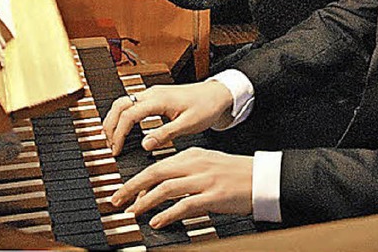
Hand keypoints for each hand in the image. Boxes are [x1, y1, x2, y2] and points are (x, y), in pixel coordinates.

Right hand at [102, 80, 232, 155]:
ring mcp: (154, 93)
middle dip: (110, 125)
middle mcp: (153, 93)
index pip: (128, 115)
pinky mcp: (156, 96)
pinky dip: (123, 116)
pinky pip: (132, 103)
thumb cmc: (206, 107)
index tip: (116, 150)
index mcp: (159, 99)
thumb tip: (145, 145)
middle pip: (119, 105)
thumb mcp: (188, 125)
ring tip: (113, 140)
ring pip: (124, 102)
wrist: (218, 94)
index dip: (119, 134)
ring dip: (115, 120)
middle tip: (109, 146)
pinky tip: (125, 129)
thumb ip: (165, 134)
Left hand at [110, 147, 252, 227]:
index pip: (158, 165)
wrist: (259, 177)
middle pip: (156, 172)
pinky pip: (185, 205)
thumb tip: (160, 187)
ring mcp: (204, 180)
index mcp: (192, 155)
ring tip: (132, 211)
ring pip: (167, 187)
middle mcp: (195, 165)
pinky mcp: (213, 196)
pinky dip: (168, 214)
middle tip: (117, 198)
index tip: (126, 191)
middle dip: (133, 186)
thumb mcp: (207, 164)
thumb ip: (184, 172)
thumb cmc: (233, 172)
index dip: (138, 179)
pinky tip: (157, 221)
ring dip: (145, 201)